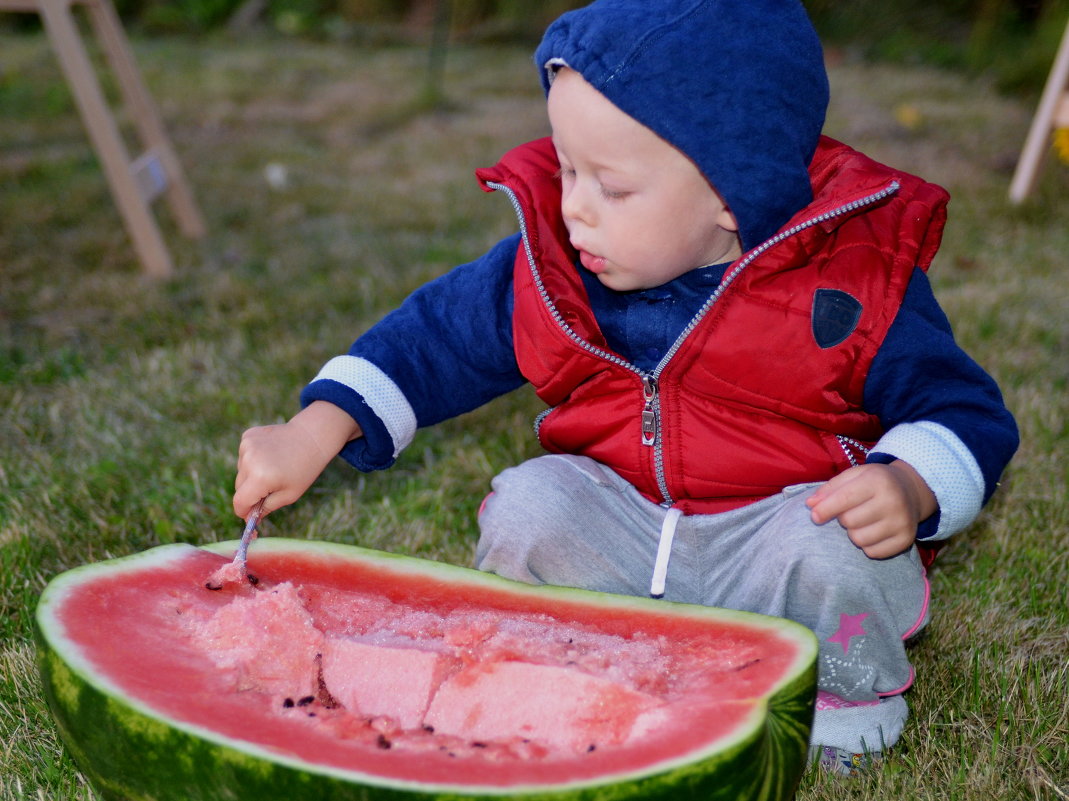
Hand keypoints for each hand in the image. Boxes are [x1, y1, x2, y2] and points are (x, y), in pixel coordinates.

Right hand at [233, 402, 361, 518]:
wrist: (312, 436)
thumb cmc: (304, 469)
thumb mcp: (290, 494)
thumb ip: (267, 508)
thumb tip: (250, 518)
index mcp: (260, 478)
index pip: (240, 502)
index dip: (243, 511)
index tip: (249, 515)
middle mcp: (249, 461)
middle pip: (239, 487)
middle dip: (250, 493)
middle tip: (270, 490)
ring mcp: (246, 446)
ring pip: (241, 471)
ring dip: (252, 475)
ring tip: (274, 468)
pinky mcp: (248, 435)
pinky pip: (244, 456)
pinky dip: (252, 460)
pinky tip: (270, 455)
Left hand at [806, 461, 935, 558]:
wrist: (911, 489)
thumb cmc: (874, 481)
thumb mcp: (853, 476)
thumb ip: (829, 489)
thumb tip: (810, 505)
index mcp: (877, 481)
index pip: (844, 498)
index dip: (825, 509)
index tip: (815, 516)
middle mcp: (893, 501)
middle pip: (849, 521)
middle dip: (843, 518)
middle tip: (851, 512)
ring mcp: (902, 522)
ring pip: (859, 539)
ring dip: (853, 533)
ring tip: (861, 522)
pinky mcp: (906, 540)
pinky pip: (873, 552)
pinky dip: (867, 545)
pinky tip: (872, 532)